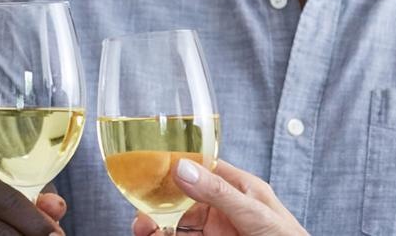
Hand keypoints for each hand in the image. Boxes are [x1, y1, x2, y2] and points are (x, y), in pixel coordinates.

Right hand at [130, 160, 307, 235]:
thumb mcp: (255, 213)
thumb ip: (218, 191)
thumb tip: (182, 167)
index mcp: (237, 186)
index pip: (199, 167)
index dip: (173, 166)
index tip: (149, 170)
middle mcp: (222, 205)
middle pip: (180, 197)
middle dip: (157, 201)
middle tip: (140, 212)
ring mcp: (215, 229)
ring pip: (175, 221)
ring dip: (155, 223)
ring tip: (141, 229)